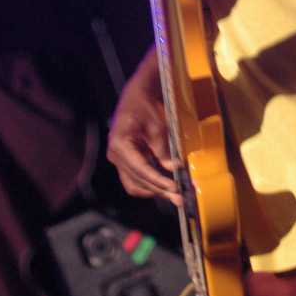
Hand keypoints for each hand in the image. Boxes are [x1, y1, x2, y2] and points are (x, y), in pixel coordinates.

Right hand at [107, 51, 181, 205]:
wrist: (137, 96)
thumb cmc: (146, 107)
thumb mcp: (157, 127)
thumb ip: (164, 151)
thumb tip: (175, 170)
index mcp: (120, 144)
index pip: (140, 170)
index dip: (158, 182)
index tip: (174, 188)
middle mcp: (115, 155)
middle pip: (137, 181)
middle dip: (159, 190)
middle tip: (180, 199)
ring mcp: (118, 159)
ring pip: (135, 184)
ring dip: (154, 191)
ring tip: (174, 195)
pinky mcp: (125, 160)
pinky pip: (135, 179)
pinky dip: (149, 184)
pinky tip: (164, 187)